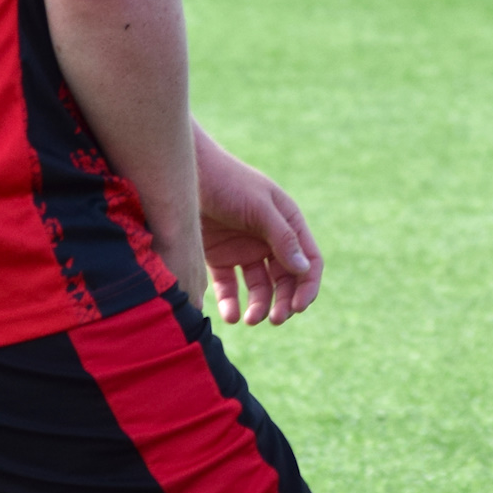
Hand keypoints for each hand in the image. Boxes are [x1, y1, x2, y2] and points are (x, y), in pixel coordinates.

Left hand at [194, 125, 322, 325]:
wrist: (184, 173)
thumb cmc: (227, 181)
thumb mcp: (259, 207)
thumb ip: (282, 237)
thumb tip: (304, 269)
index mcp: (287, 223)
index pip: (308, 261)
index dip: (307, 286)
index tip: (299, 307)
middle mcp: (269, 239)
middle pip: (286, 279)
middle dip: (284, 302)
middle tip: (273, 320)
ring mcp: (244, 249)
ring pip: (260, 288)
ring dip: (259, 306)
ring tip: (250, 320)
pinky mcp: (219, 257)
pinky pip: (230, 287)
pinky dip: (231, 303)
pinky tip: (230, 314)